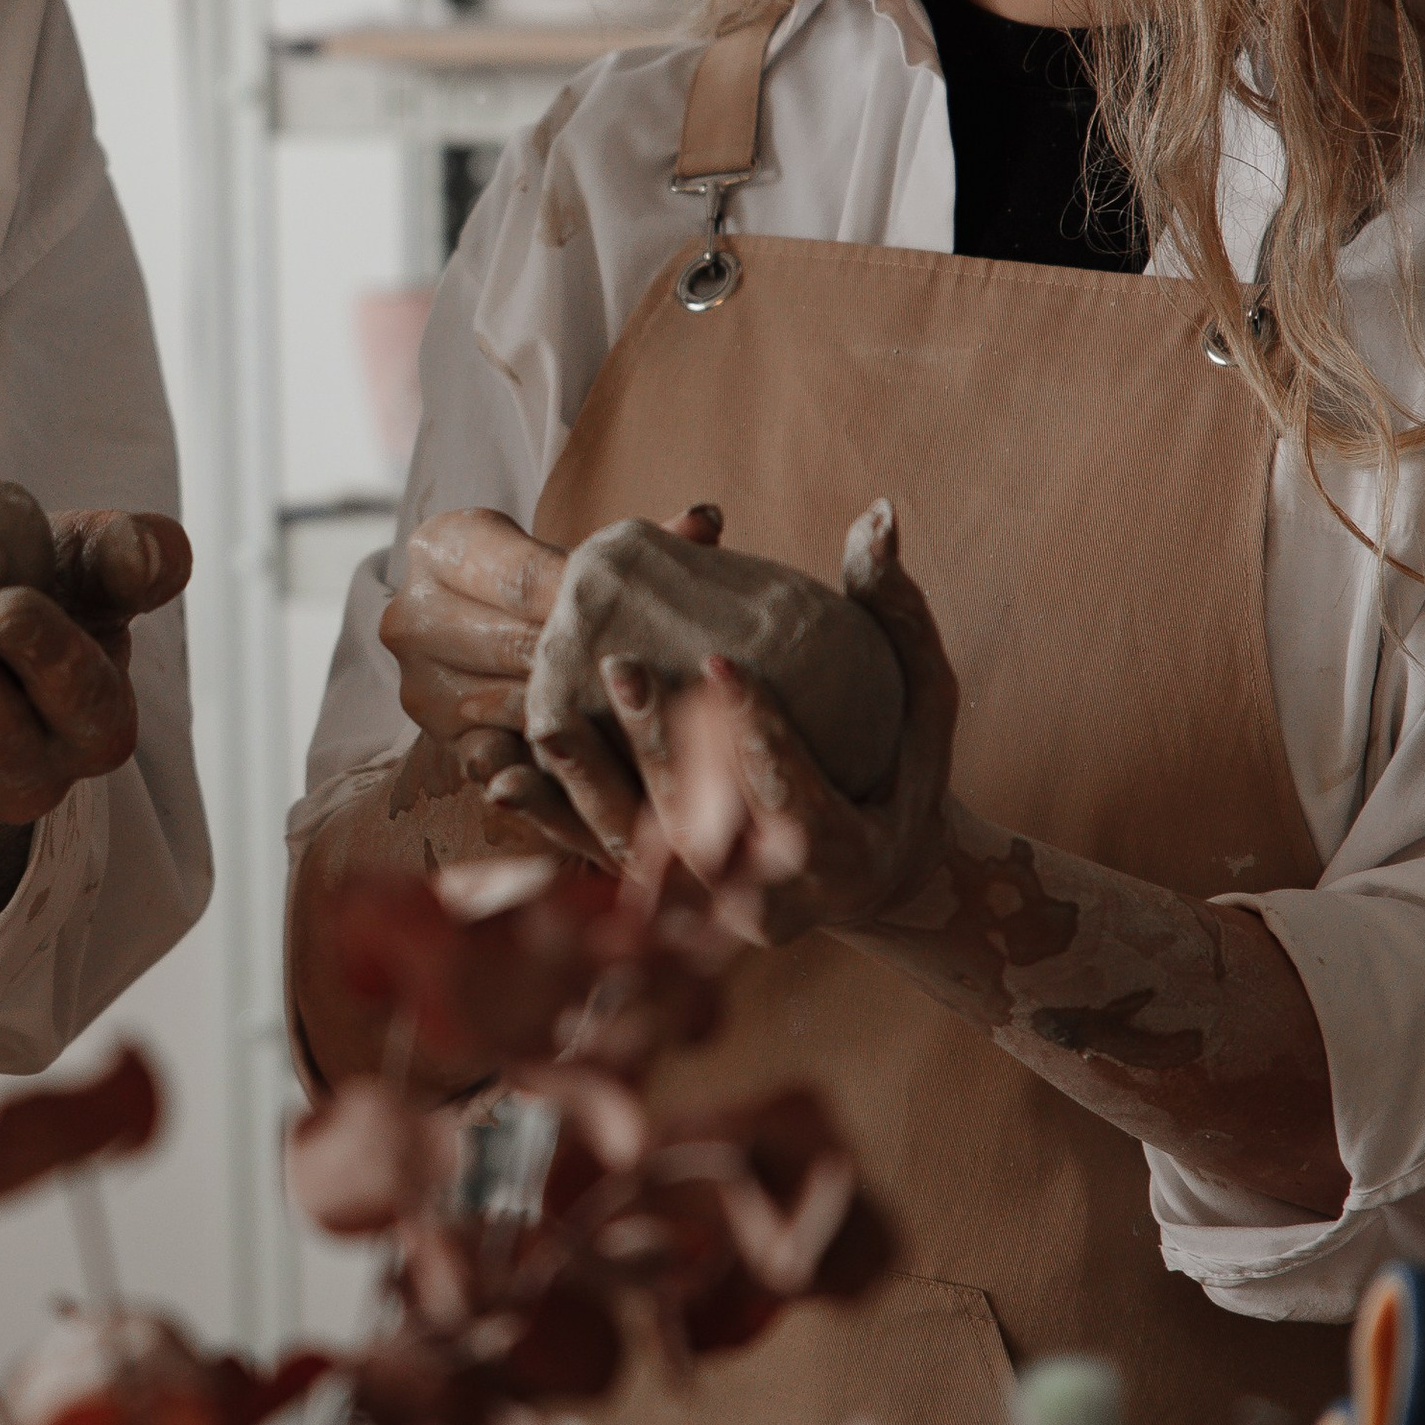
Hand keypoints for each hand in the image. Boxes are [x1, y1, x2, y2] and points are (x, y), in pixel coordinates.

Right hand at [380, 504, 715, 870]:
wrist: (479, 628)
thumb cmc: (543, 582)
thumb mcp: (574, 553)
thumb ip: (635, 544)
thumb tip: (707, 521)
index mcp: (438, 548)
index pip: (523, 578)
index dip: (591, 602)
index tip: (648, 616)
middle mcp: (410, 616)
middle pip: (516, 644)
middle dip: (587, 660)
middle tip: (657, 675)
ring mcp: (418, 683)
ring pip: (512, 703)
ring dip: (577, 715)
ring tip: (644, 718)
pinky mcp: (436, 740)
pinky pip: (495, 758)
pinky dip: (543, 764)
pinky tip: (594, 764)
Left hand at [590, 499, 957, 943]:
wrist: (869, 876)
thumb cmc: (901, 769)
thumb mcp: (921, 698)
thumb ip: (894, 613)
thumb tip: (878, 513)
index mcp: (843, 853)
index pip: (798, 795)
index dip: (759, 735)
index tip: (720, 665)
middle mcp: (770, 899)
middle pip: (707, 831)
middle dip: (662, 751)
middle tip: (622, 668)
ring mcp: (707, 911)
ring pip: (640, 856)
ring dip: (588, 788)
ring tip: (549, 723)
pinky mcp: (661, 902)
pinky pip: (596, 863)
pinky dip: (551, 820)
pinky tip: (503, 774)